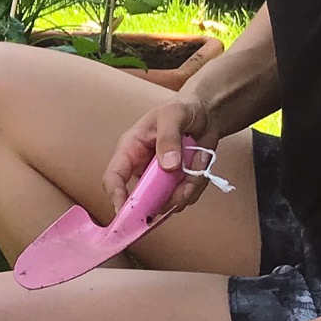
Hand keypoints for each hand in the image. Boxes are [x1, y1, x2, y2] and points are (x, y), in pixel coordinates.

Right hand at [101, 90, 218, 220]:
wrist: (206, 114)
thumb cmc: (182, 109)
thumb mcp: (173, 115)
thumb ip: (168, 138)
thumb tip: (168, 166)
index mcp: (130, 149)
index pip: (114, 176)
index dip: (116, 195)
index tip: (126, 211)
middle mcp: (141, 168)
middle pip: (142, 198)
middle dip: (164, 197)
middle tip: (183, 187)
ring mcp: (159, 179)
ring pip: (168, 201)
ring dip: (187, 187)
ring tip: (198, 160)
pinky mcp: (177, 185)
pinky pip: (186, 197)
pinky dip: (198, 184)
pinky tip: (201, 163)